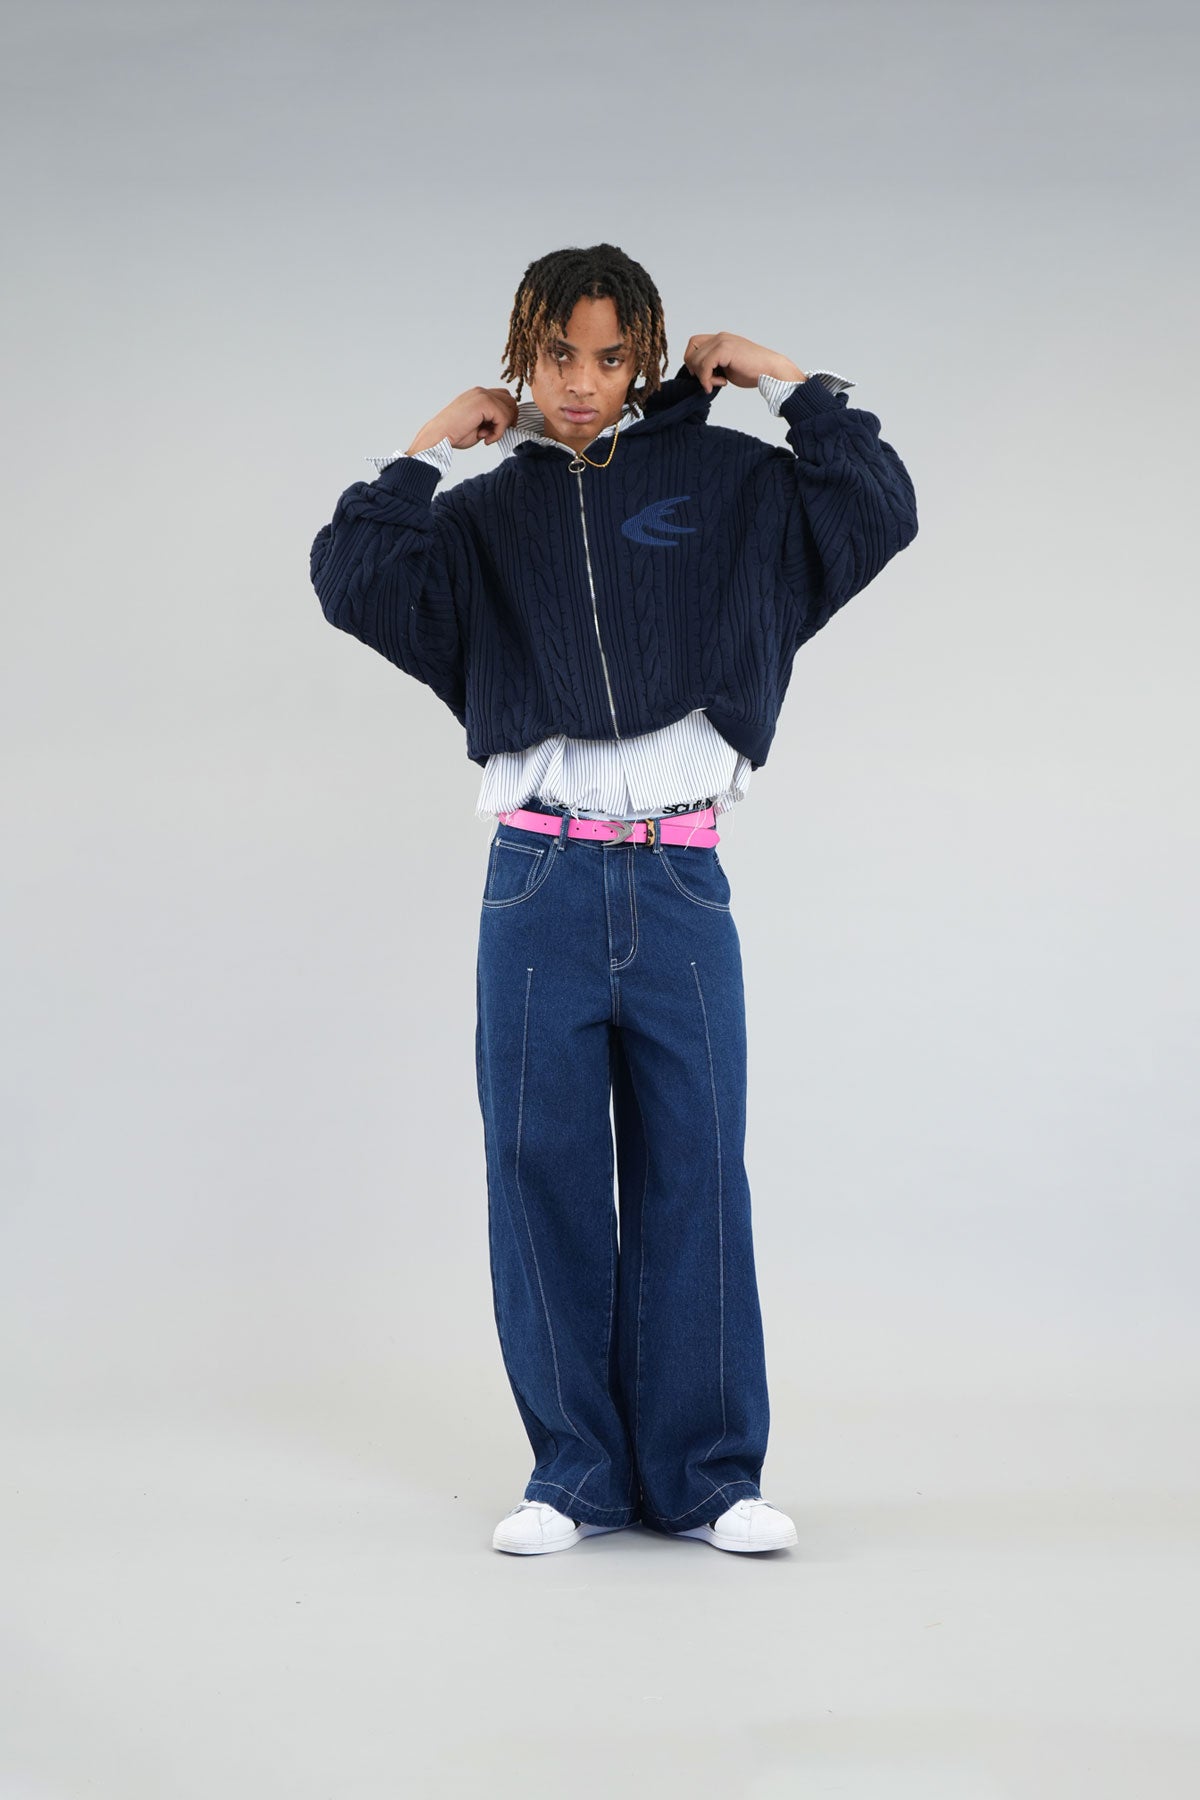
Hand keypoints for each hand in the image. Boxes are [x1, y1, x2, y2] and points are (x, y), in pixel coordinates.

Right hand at [407, 386, 518, 453]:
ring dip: (502, 427)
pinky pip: (503, 418)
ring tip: (487, 437)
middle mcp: (481, 392)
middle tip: (496, 434)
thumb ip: (492, 419)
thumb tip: (508, 422)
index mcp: (478, 395)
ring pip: (509, 409)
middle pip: (510, 400)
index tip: (499, 430)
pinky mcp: (484, 403)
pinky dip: (498, 432)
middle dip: (509, 419)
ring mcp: (482, 395)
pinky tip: (485, 439)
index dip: (507, 414)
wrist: (439, 436)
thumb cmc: (454, 433)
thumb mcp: (478, 424)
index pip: (504, 397)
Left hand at [682, 333, 804, 392]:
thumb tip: (697, 374)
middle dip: (696, 371)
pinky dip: (707, 379)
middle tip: (711, 381)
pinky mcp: (725, 349)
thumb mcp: (727, 366)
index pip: (694, 344)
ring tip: (719, 382)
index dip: (692, 360)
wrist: (771, 370)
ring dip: (704, 376)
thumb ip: (713, 365)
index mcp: (721, 339)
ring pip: (696, 360)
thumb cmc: (753, 371)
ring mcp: (722, 341)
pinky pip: (704, 366)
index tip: (702, 375)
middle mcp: (720, 337)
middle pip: (691, 352)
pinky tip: (720, 384)